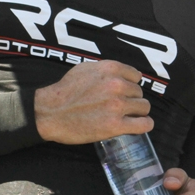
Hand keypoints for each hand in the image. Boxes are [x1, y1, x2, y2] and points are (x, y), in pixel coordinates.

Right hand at [34, 60, 151, 143]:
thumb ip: (107, 70)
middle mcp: (117, 85)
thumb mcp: (87, 68)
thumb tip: (124, 76)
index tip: (123, 92)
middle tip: (118, 107)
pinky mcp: (115, 125)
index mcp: (111, 69)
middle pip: (139, 93)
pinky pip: (144, 124)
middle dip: (131, 99)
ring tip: (126, 116)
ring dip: (137, 112)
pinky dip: (145, 125)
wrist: (50, 112)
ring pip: (143, 107)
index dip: (130, 85)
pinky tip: (139, 125)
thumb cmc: (66, 91)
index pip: (136, 76)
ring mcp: (117, 105)